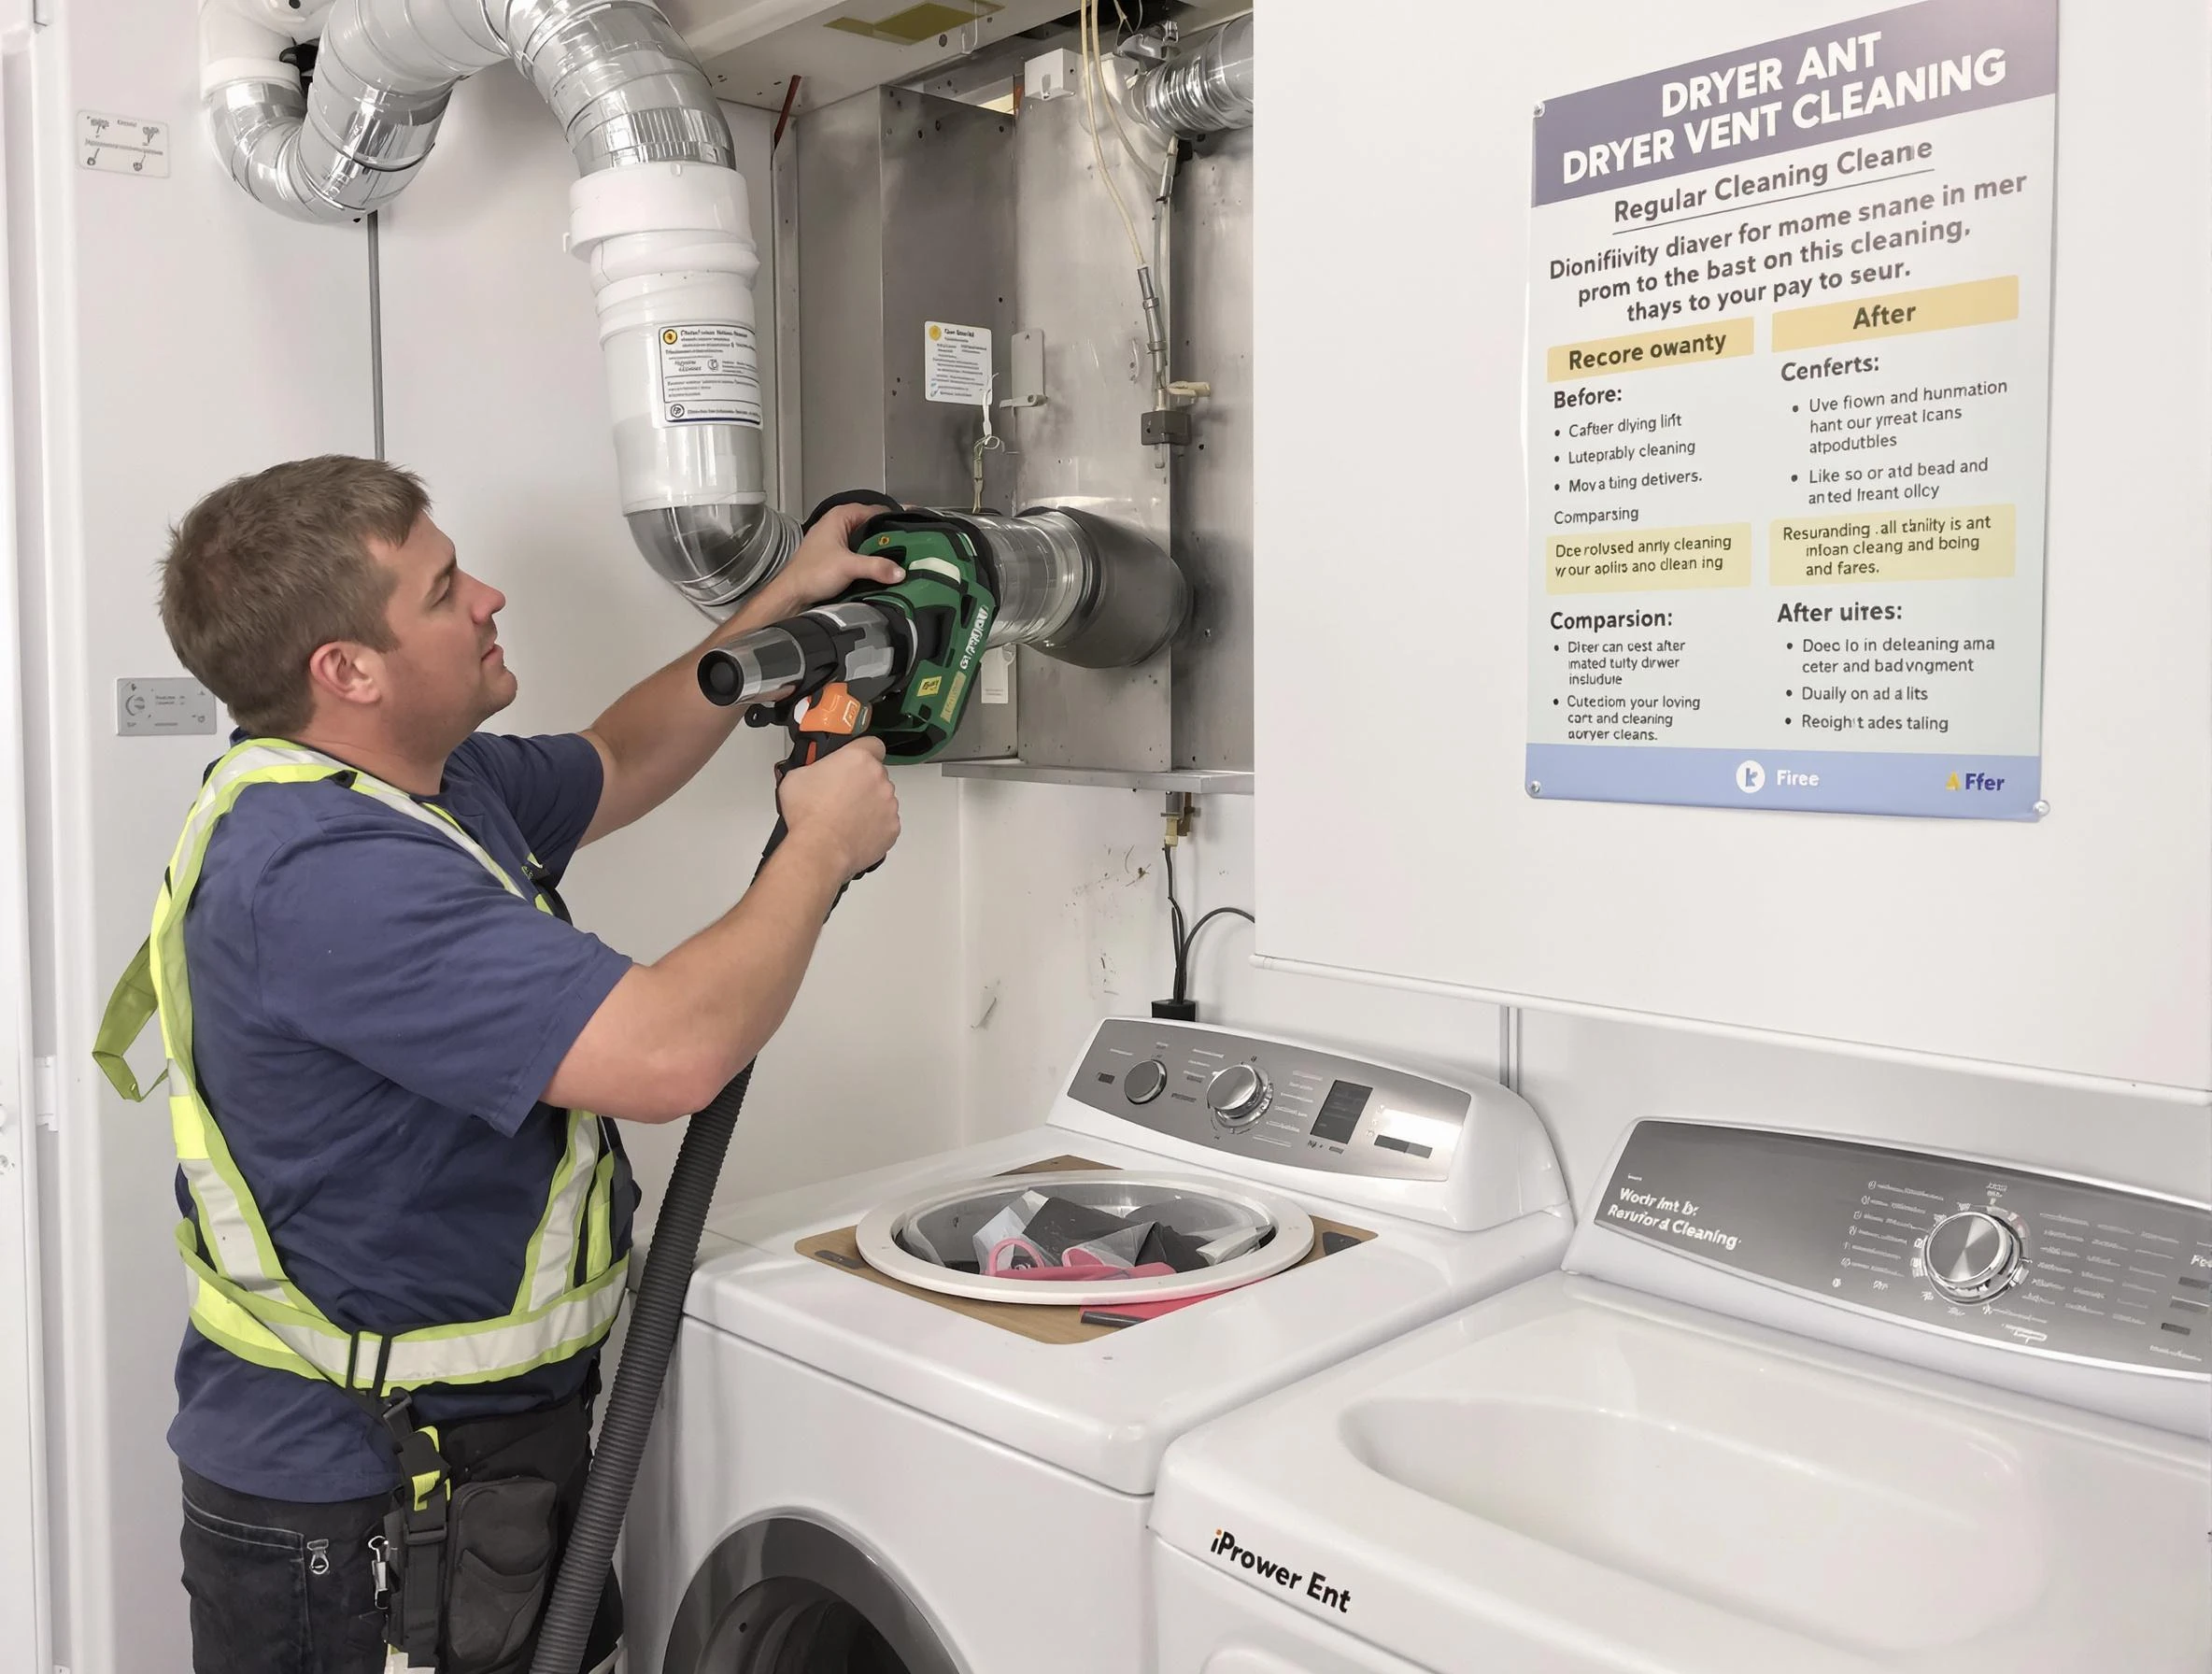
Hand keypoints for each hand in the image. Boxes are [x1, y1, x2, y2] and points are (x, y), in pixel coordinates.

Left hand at [753, 502, 903, 620]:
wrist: (791, 595)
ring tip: (904, 559)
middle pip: (873, 526)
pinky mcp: (837, 556)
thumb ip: (876, 567)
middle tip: (913, 548)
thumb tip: (902, 572)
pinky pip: (861, 553)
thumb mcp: (848, 567)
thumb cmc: (813, 573)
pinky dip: (872, 559)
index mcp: (841, 516)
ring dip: (882, 550)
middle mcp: (839, 523)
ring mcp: (838, 540)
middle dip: (890, 537)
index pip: (876, 511)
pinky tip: (886, 568)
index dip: (894, 519)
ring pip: (867, 541)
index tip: (914, 530)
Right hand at [778, 738, 900, 876]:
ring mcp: (889, 804)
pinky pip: (885, 822)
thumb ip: (813, 767)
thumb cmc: (808, 815)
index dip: (863, 752)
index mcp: (858, 759)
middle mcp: (879, 778)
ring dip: (869, 805)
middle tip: (841, 796)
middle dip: (862, 782)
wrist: (819, 849)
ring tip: (846, 818)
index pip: (872, 744)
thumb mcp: (796, 776)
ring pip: (882, 799)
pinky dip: (874, 826)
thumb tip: (812, 772)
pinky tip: (854, 832)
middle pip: (875, 775)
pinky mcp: (892, 827)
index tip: (855, 761)